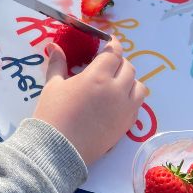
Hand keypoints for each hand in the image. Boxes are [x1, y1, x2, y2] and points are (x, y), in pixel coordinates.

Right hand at [33, 36, 146, 165]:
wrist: (58, 150)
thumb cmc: (53, 114)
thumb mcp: (52, 86)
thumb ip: (57, 63)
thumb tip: (53, 46)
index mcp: (97, 77)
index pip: (114, 53)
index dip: (113, 45)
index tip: (109, 42)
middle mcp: (116, 90)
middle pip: (129, 68)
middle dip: (119, 62)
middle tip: (107, 65)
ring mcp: (124, 109)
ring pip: (139, 87)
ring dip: (129, 81)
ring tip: (116, 84)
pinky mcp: (126, 126)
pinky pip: (137, 106)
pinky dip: (131, 100)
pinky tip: (116, 102)